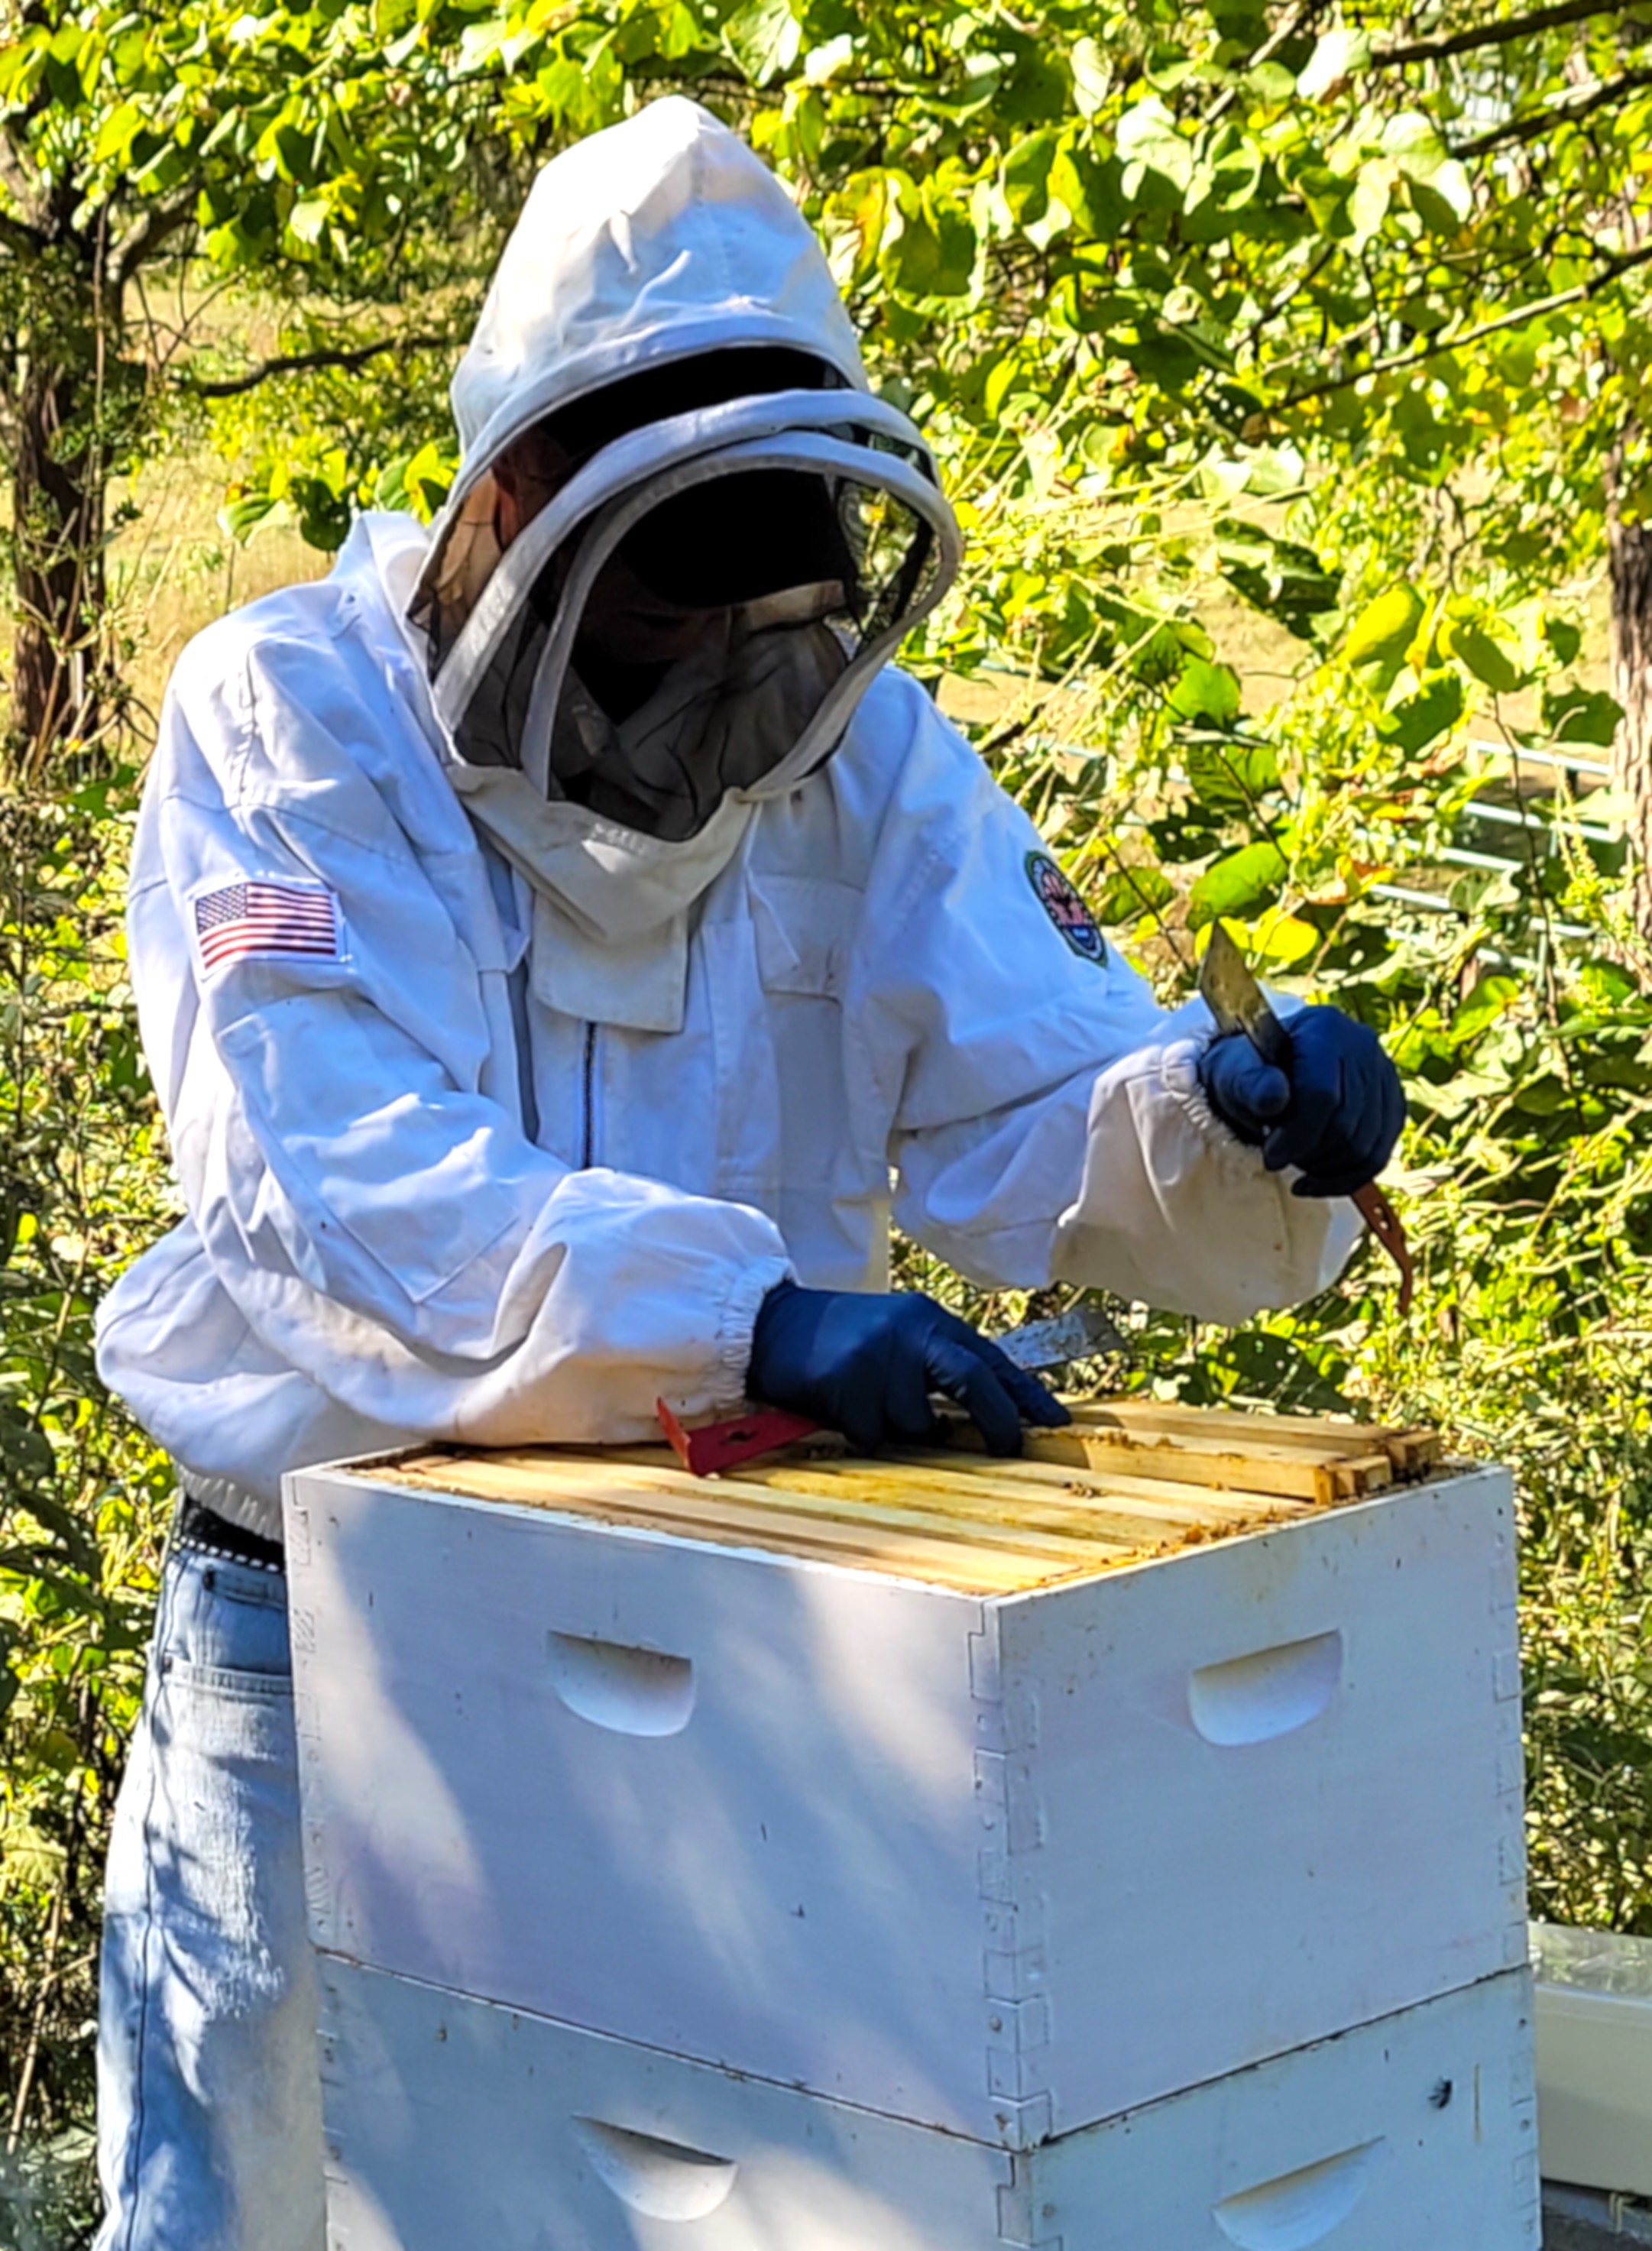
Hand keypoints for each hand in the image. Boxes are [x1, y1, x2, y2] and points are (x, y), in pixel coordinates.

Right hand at [747, 1283, 1070, 1456]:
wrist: (772, 1324)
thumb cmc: (842, 1339)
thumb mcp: (898, 1336)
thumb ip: (939, 1366)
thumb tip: (988, 1418)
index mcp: (929, 1320)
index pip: (991, 1359)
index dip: (1026, 1395)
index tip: (1055, 1424)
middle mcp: (910, 1331)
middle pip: (973, 1380)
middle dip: (996, 1420)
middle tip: (1007, 1449)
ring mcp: (879, 1355)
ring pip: (917, 1424)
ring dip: (900, 1430)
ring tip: (868, 1404)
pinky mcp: (847, 1381)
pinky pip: (875, 1434)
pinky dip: (864, 1432)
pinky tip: (842, 1407)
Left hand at [1198, 1005, 1403, 1198]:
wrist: (1268, 1070)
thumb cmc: (1248, 1071)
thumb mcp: (1234, 1072)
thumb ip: (1249, 1083)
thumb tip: (1273, 1099)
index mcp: (1325, 1029)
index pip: (1322, 1095)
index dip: (1296, 1135)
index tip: (1271, 1157)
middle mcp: (1364, 1046)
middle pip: (1347, 1126)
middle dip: (1307, 1153)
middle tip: (1278, 1155)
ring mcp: (1384, 1076)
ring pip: (1366, 1148)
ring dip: (1325, 1168)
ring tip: (1294, 1158)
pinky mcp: (1392, 1105)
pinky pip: (1378, 1157)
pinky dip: (1345, 1178)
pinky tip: (1315, 1179)